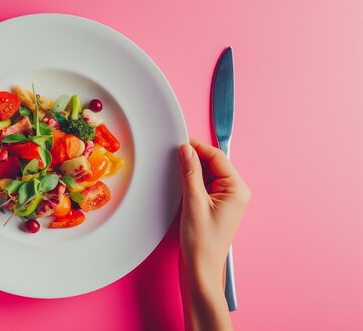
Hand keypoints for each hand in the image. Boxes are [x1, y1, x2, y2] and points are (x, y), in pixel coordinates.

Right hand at [178, 138, 249, 330]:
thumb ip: (190, 173)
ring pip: (207, 174)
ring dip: (192, 169)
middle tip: (172, 151)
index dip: (198, 147)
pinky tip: (179, 180)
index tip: (179, 140)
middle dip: (194, 157)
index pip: (217, 158)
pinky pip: (204, 185)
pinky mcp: (214, 206)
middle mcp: (235, 192)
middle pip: (213, 164)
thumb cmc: (202, 242)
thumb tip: (185, 150)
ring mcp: (225, 200)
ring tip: (174, 166)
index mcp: (237, 189)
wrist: (200, 269)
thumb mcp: (193, 202)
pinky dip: (192, 180)